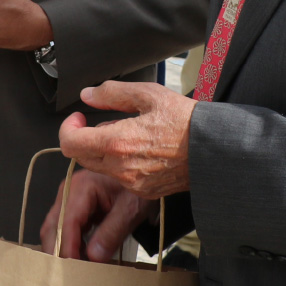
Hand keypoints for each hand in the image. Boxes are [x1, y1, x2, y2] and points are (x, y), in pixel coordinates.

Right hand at [39, 169, 153, 262]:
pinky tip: (81, 256)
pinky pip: (65, 227)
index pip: (66, 223)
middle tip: (68, 275)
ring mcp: (69, 197)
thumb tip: (93, 256)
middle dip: (58, 251)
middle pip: (53, 227)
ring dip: (63, 248)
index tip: (72, 269)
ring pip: (55, 228)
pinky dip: (70, 243)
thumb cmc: (138, 186)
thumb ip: (112, 232)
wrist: (146, 170)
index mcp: (81, 187)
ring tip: (77, 268)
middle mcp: (69, 191)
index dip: (67, 247)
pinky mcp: (74, 205)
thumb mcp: (131, 210)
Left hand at [59, 80, 194, 199]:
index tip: (79, 118)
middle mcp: (121, 168)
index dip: (69, 128)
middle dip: (84, 138)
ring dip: (103, 150)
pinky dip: (120, 163)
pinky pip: (119, 177)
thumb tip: (88, 96)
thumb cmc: (186, 121)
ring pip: (100, 168)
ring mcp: (133, 183)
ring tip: (129, 134)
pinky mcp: (144, 191)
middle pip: (81, 157)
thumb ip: (111, 94)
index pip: (70, 143)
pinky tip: (141, 150)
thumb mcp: (148, 95)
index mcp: (117, 143)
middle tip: (104, 122)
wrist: (216, 149)